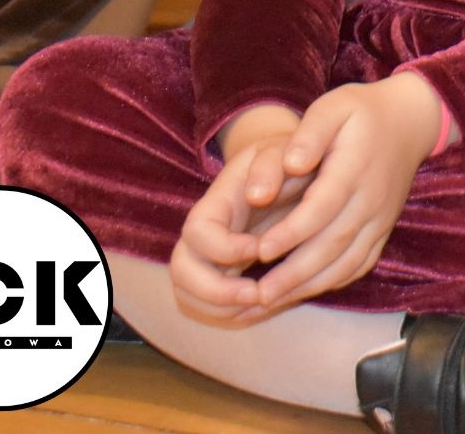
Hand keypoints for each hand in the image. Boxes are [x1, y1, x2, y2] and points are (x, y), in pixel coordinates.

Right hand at [170, 122, 304, 326]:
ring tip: (265, 303)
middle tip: (258, 294)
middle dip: (215, 292)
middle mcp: (202, 236)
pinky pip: (211, 306)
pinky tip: (267, 305)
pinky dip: (234, 314)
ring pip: (190, 295)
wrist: (283, 169)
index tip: (261, 249)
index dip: (223, 248)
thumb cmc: (282, 159)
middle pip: (181, 272)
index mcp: (214, 204)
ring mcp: (207, 257)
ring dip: (224, 309)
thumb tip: (259, 195)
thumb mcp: (279, 151)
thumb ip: (270, 164)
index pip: (197, 232)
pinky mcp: (220, 274)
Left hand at [242, 72, 448, 314]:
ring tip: (274, 301)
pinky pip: (361, 263)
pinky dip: (333, 281)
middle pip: (333, 243)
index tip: (259, 250)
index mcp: (355, 168)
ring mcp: (382, 218)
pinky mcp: (384, 228)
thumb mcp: (334, 106)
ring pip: (348, 261)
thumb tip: (291, 163)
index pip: (322, 207)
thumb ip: (310, 133)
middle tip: (259, 294)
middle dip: (295, 273)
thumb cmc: (363, 112)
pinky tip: (305, 289)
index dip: (291, 232)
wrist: (411, 121)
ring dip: (311, 285)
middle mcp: (372, 199)